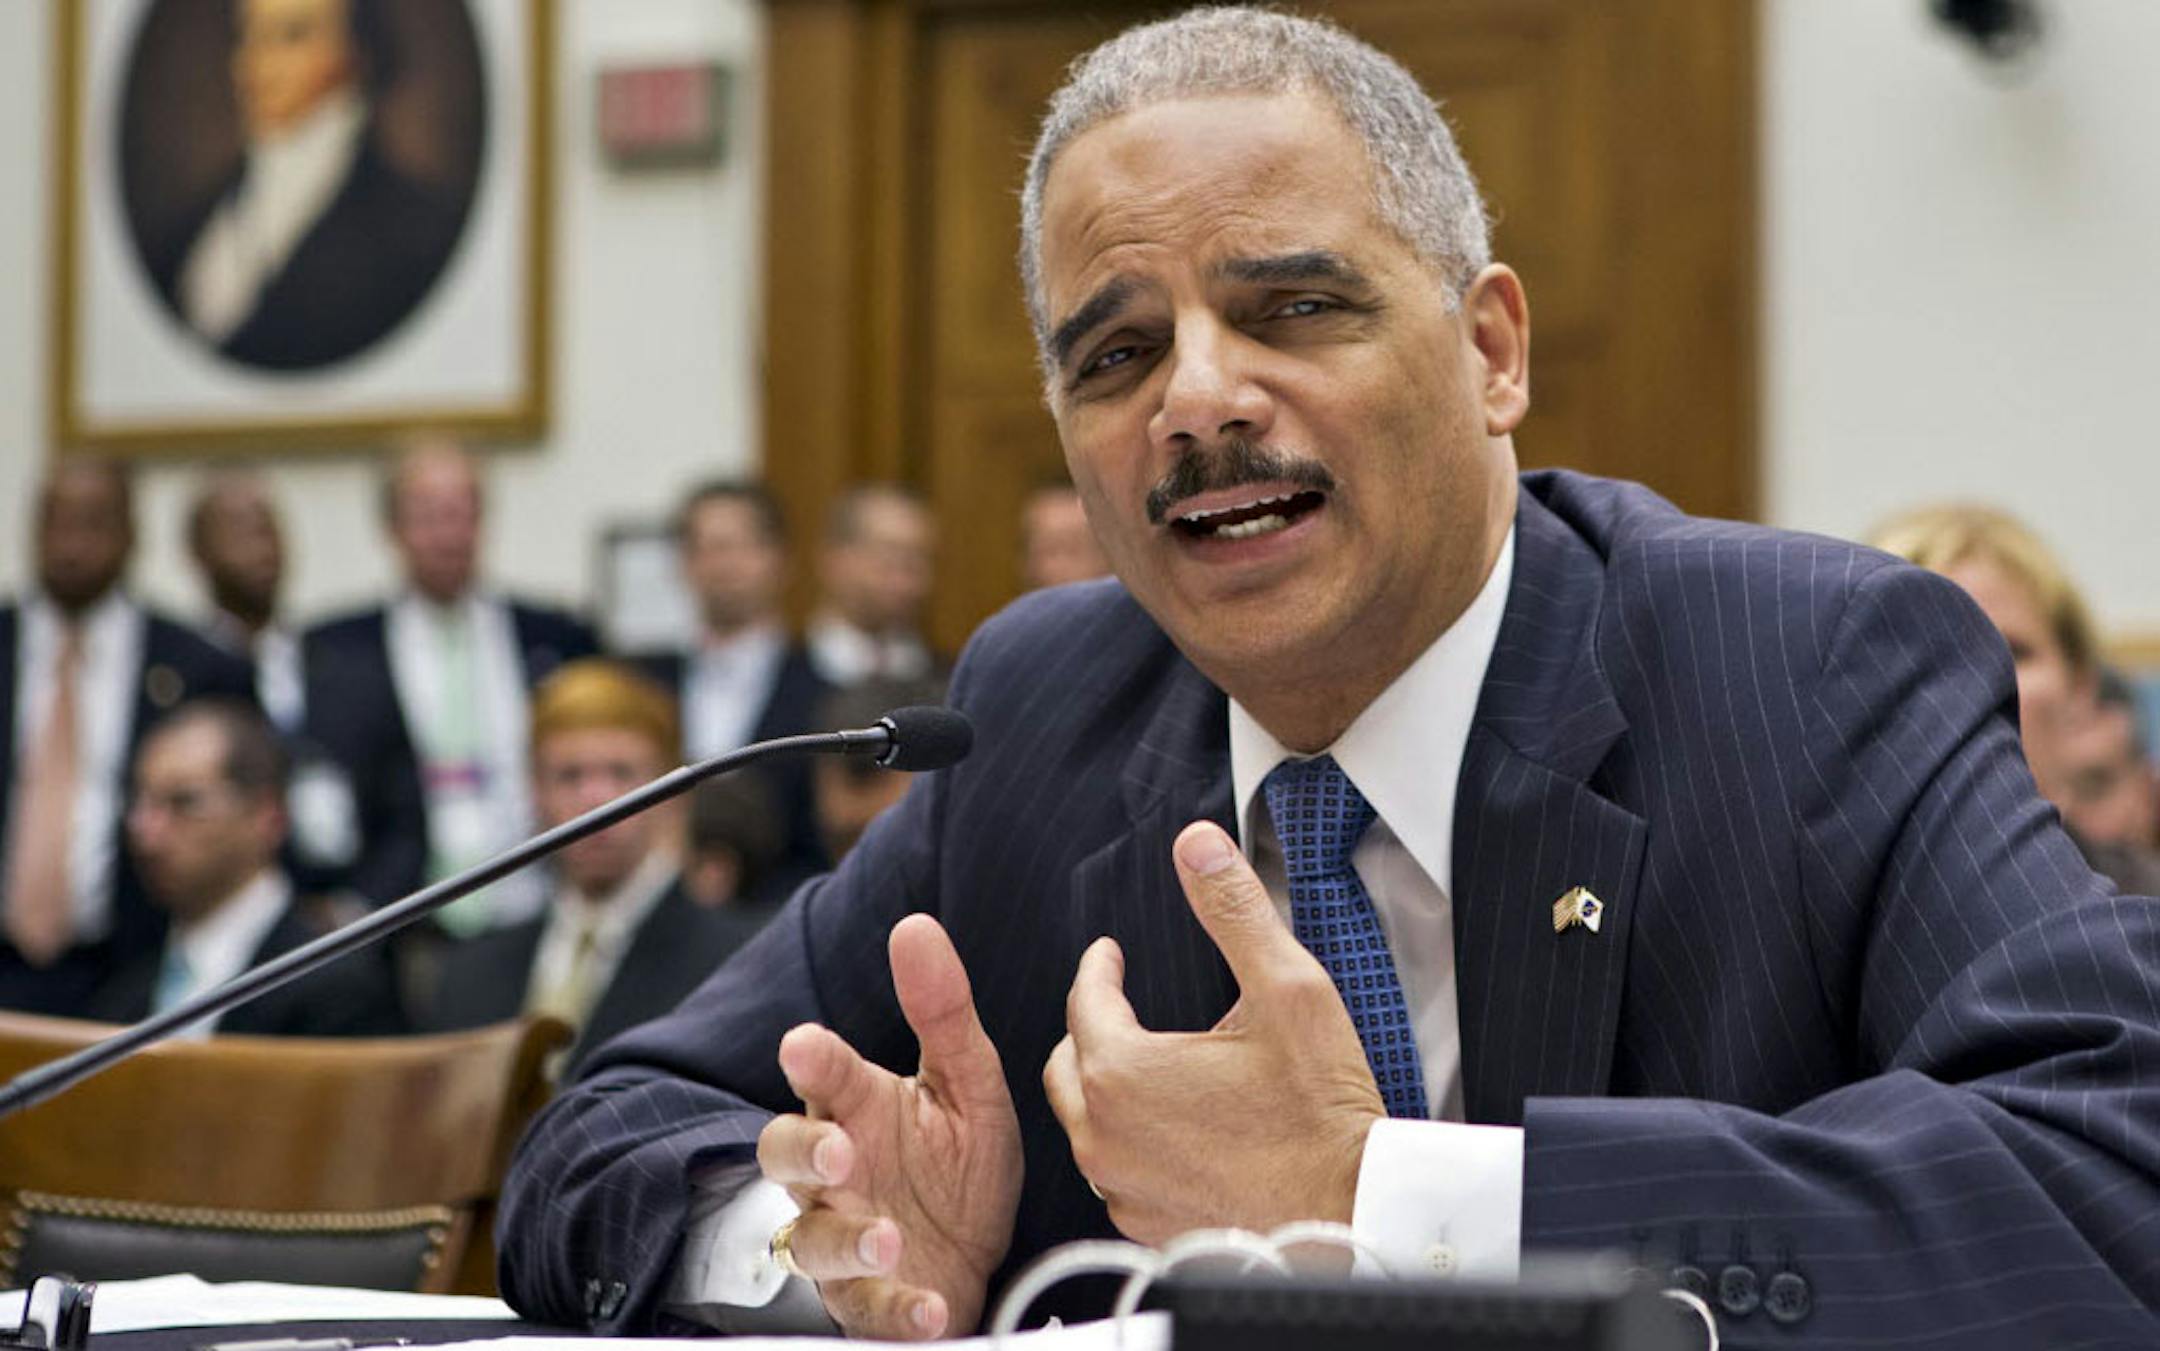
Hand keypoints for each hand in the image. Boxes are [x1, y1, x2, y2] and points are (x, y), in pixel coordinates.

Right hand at [755, 914, 1022, 1338]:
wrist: (973, 1260)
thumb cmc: (954, 1164)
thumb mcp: (967, 1084)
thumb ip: (943, 1012)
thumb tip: (916, 925)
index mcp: (858, 1109)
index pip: (825, 1077)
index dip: (813, 1062)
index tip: (806, 1046)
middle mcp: (837, 1174)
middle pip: (783, 1157)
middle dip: (803, 1152)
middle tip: (839, 1151)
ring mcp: (843, 1239)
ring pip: (811, 1240)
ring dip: (847, 1239)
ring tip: (889, 1237)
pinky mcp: (867, 1301)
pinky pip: (866, 1309)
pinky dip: (894, 1310)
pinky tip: (927, 1306)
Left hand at [1043, 820, 1384, 1245]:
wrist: (1354, 1213)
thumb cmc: (1322, 1111)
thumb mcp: (1287, 989)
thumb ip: (1234, 911)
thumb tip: (1197, 846)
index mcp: (1123, 1073)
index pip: (1085, 1001)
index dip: (1098, 968)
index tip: (1110, 955)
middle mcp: (1105, 1137)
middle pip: (1068, 1065)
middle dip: (1088, 1028)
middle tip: (1115, 1007)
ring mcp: (1123, 1189)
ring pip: (1085, 1124)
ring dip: (1104, 1090)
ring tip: (1143, 1067)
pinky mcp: (1146, 1226)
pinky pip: (1114, 1173)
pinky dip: (1129, 1143)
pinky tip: (1167, 1131)